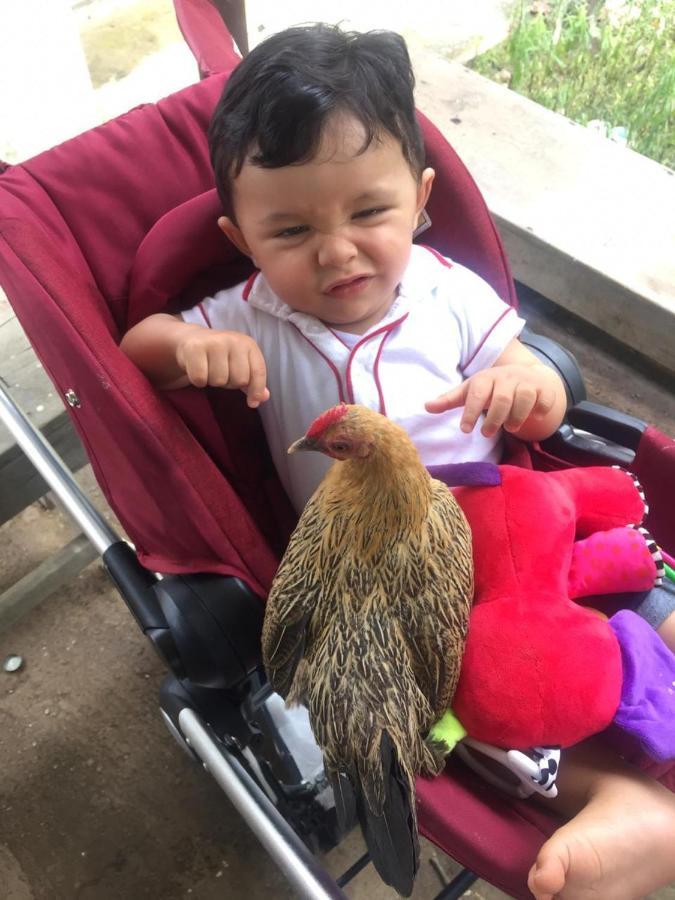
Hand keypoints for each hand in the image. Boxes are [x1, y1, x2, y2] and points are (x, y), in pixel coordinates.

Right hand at [176, 326, 268, 407]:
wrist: (191, 339)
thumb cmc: (220, 356)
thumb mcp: (240, 364)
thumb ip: (253, 381)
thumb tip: (264, 397)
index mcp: (248, 344)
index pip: (258, 372)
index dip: (256, 390)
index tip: (252, 403)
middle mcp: (234, 340)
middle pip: (239, 380)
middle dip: (229, 383)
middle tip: (221, 373)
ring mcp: (214, 342)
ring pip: (219, 381)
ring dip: (212, 381)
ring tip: (208, 369)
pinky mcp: (195, 348)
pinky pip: (200, 379)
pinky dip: (197, 380)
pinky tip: (197, 369)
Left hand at [425, 363, 558, 437]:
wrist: (526, 374)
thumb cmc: (491, 387)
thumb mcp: (470, 391)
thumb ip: (449, 400)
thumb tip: (425, 406)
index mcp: (485, 378)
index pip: (476, 393)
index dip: (470, 411)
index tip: (465, 430)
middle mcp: (506, 378)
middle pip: (501, 399)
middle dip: (494, 420)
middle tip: (486, 434)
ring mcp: (526, 382)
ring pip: (523, 399)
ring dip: (516, 418)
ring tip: (509, 427)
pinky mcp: (544, 389)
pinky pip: (544, 400)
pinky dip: (539, 411)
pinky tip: (534, 416)